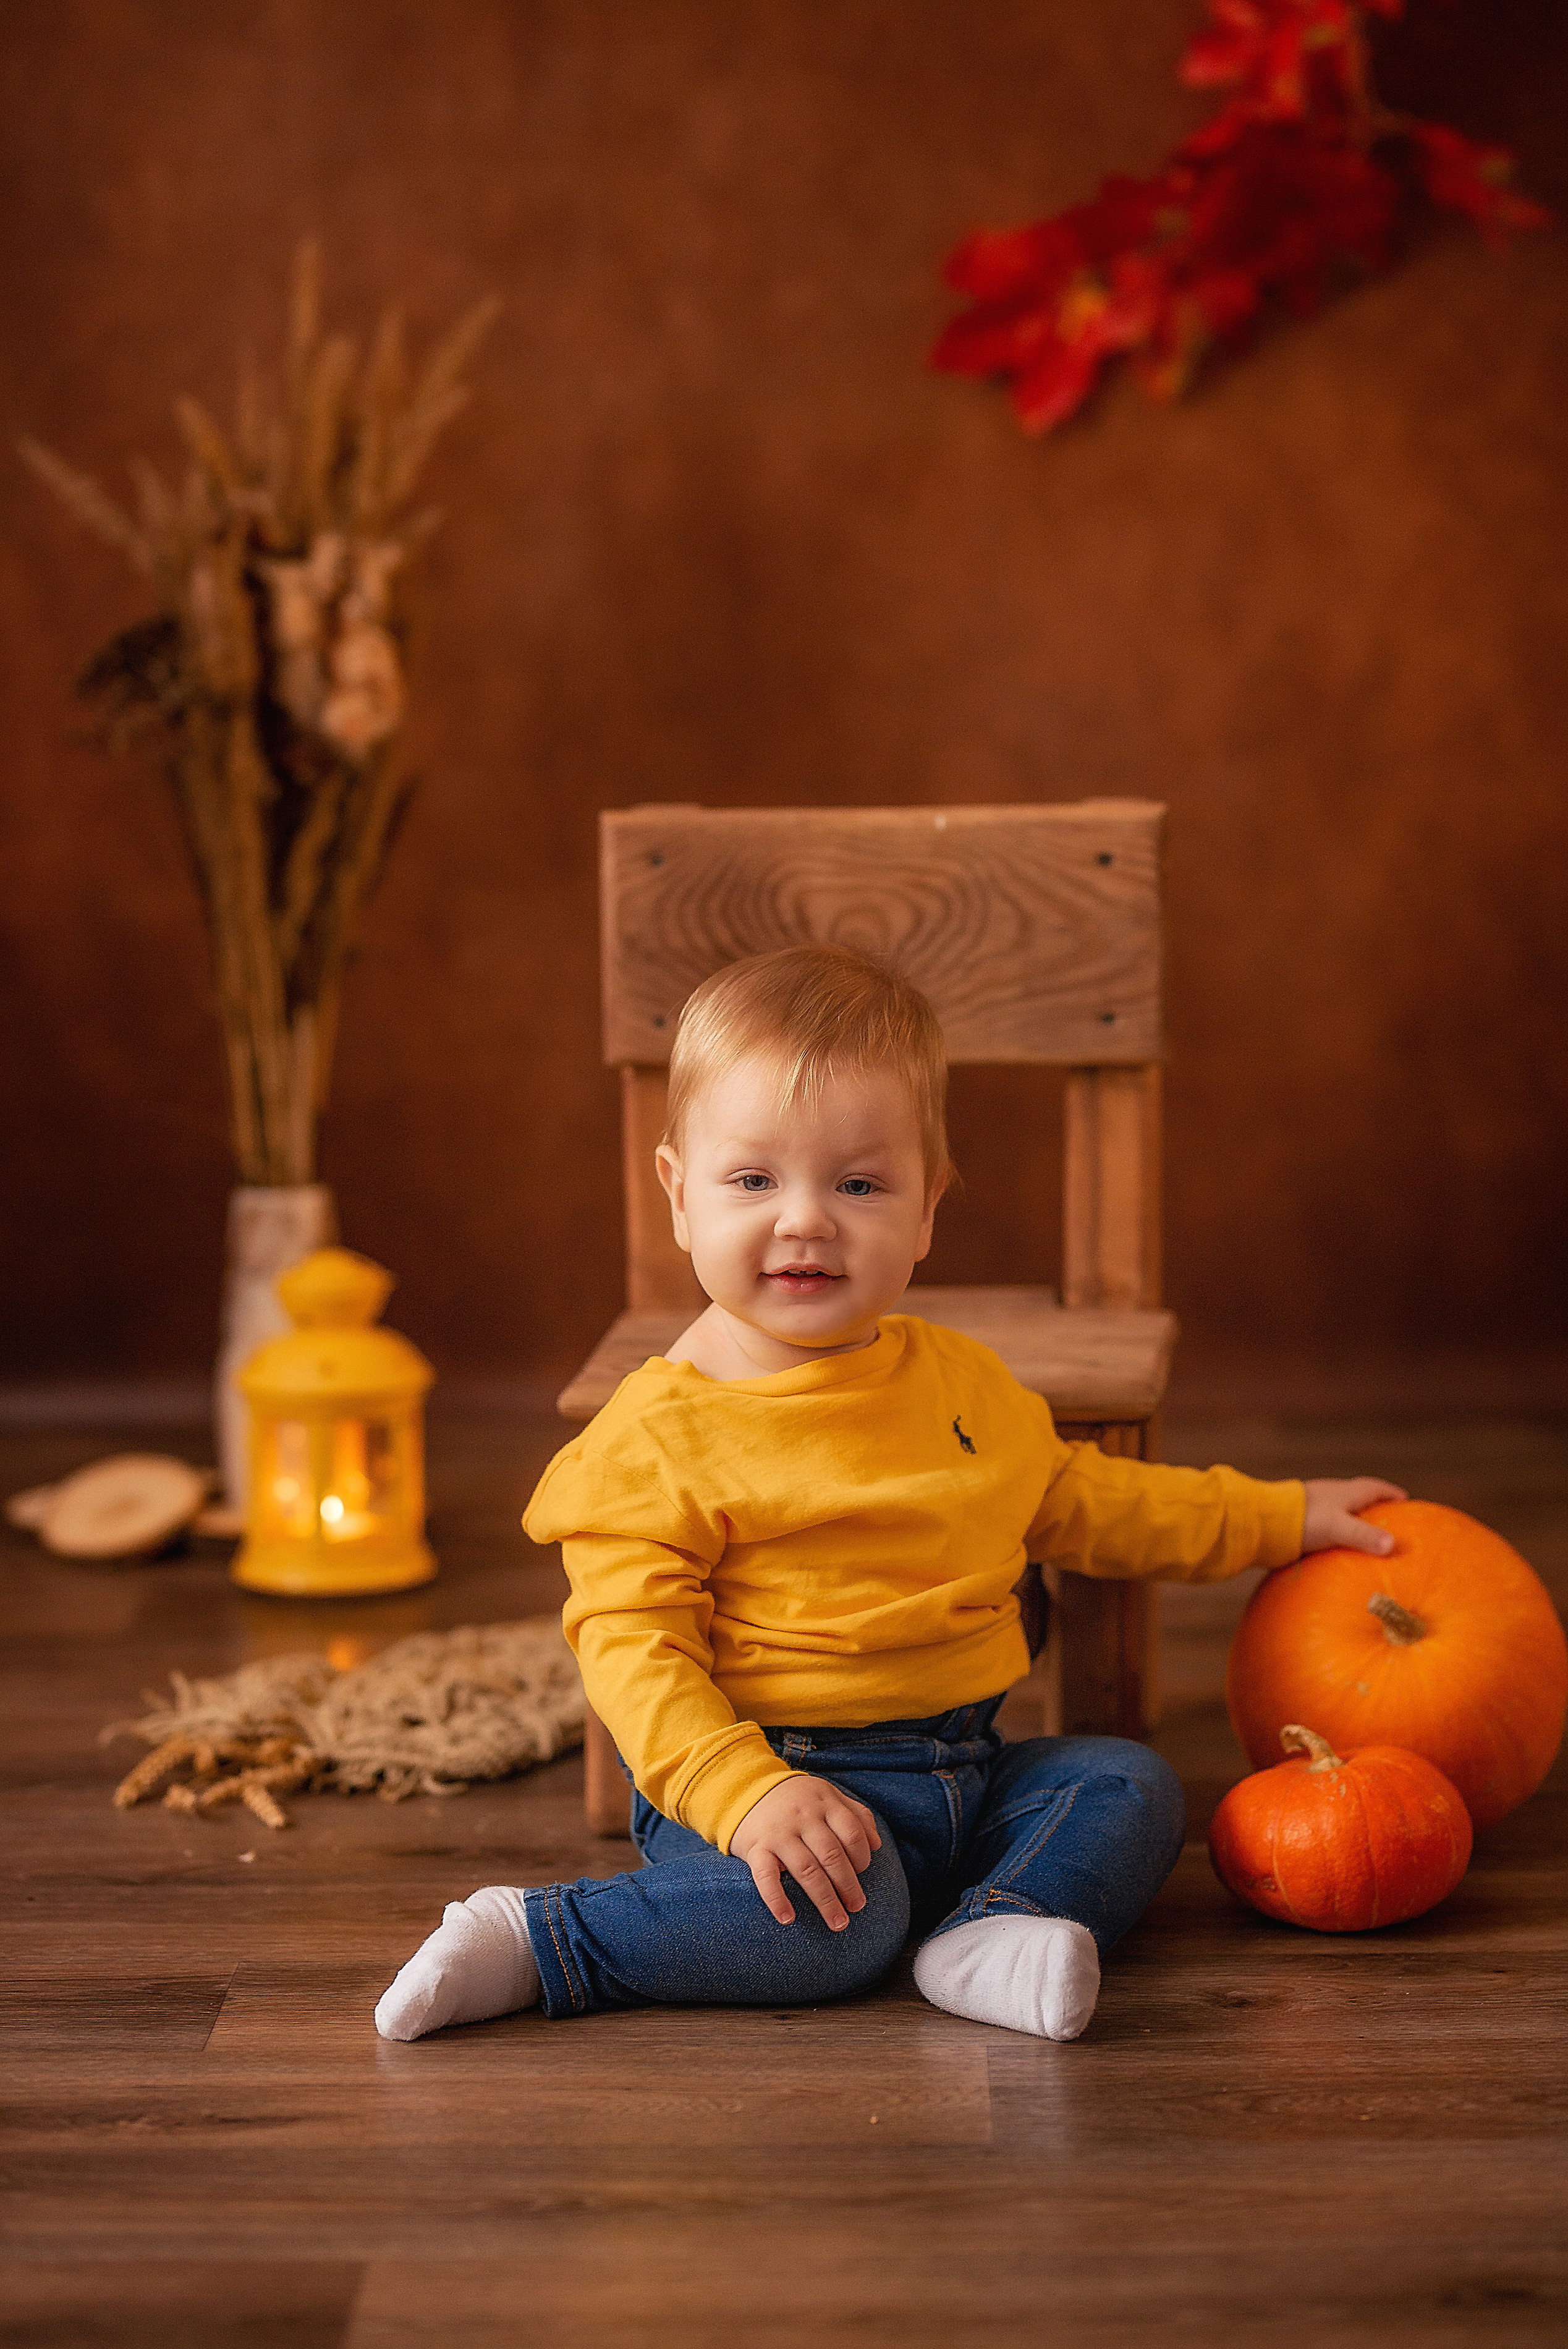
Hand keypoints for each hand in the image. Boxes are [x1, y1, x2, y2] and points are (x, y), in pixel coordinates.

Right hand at [730, 1775, 881, 1930]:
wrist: (747, 1787)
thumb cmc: (797, 1799)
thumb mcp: (828, 1795)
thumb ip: (856, 1814)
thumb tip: (877, 1845)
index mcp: (824, 1804)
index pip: (852, 1833)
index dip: (862, 1857)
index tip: (863, 1873)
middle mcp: (803, 1818)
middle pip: (832, 1855)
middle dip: (848, 1885)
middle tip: (857, 1907)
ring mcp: (779, 1833)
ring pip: (806, 1869)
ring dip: (825, 1900)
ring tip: (838, 1922)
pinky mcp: (756, 1848)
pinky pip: (766, 1876)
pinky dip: (776, 1899)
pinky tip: (788, 1919)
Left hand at [1300, 1477, 1408, 1557]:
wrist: (1263, 1522)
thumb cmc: (1303, 1520)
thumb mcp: (1338, 1528)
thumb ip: (1364, 1536)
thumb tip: (1392, 1544)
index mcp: (1344, 1491)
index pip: (1374, 1487)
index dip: (1390, 1493)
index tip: (1405, 1498)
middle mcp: (1330, 1495)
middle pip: (1357, 1496)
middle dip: (1373, 1504)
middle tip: (1387, 1517)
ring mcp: (1314, 1506)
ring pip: (1339, 1509)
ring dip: (1353, 1518)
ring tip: (1364, 1534)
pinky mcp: (1300, 1520)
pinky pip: (1325, 1523)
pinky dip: (1335, 1531)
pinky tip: (1335, 1545)